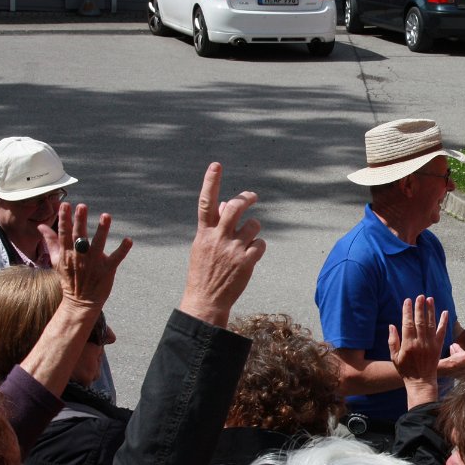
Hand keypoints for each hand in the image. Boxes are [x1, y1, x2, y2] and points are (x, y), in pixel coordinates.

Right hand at [40, 203, 132, 312]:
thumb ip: (51, 242)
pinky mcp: (107, 270)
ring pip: (98, 244)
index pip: (64, 233)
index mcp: (67, 253)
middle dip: (80, 221)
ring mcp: (94, 264)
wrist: (80, 302)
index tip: (65, 205)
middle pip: (79, 236)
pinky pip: (116, 258)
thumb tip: (41, 226)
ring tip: (106, 216)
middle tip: (82, 206)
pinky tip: (128, 240)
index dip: (64, 219)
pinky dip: (123, 250)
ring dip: (102, 230)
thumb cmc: (69, 279)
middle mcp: (79, 257)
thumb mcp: (56, 261)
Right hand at [179, 162, 265, 326]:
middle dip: (246, 198)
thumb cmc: (205, 271)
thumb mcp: (204, 246)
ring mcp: (232, 249)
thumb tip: (228, 202)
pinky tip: (250, 256)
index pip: (206, 202)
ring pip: (253, 225)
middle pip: (235, 207)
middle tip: (253, 196)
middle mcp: (218, 238)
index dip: (210, 182)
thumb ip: (215, 224)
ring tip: (247, 241)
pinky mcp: (246, 261)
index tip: (216, 165)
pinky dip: (258, 247)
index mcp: (204, 233)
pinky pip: (260, 244)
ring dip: (254, 229)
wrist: (206, 299)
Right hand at [388, 296, 447, 406]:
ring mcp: (430, 344)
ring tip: (430, 299)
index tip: (408, 300)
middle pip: (420, 321)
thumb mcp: (394, 357)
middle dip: (420, 307)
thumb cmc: (406, 370)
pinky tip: (444, 312)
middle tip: (420, 296)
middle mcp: (420, 342)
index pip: (407, 323)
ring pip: (431, 324)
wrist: (421, 381)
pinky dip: (443, 322)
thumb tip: (392, 325)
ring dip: (431, 311)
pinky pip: (442, 332)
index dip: (407, 311)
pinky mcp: (438, 347)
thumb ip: (393, 341)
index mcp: (408, 344)